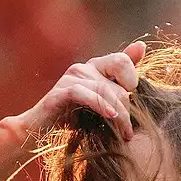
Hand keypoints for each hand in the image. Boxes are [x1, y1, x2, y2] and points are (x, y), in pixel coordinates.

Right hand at [4, 42, 144, 145]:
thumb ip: (120, 77)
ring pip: (105, 91)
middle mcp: (83, 68)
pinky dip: (100, 106)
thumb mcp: (101, 101)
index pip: (122, 60)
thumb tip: (141, 46)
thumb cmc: (71, 118)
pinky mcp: (60, 92)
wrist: (38, 131)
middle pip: (117, 83)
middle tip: (128, 132)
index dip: (132, 80)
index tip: (133, 104)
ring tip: (123, 134)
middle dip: (127, 110)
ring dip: (119, 116)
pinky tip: (109, 117)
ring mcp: (70, 78)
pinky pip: (85, 94)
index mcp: (94, 67)